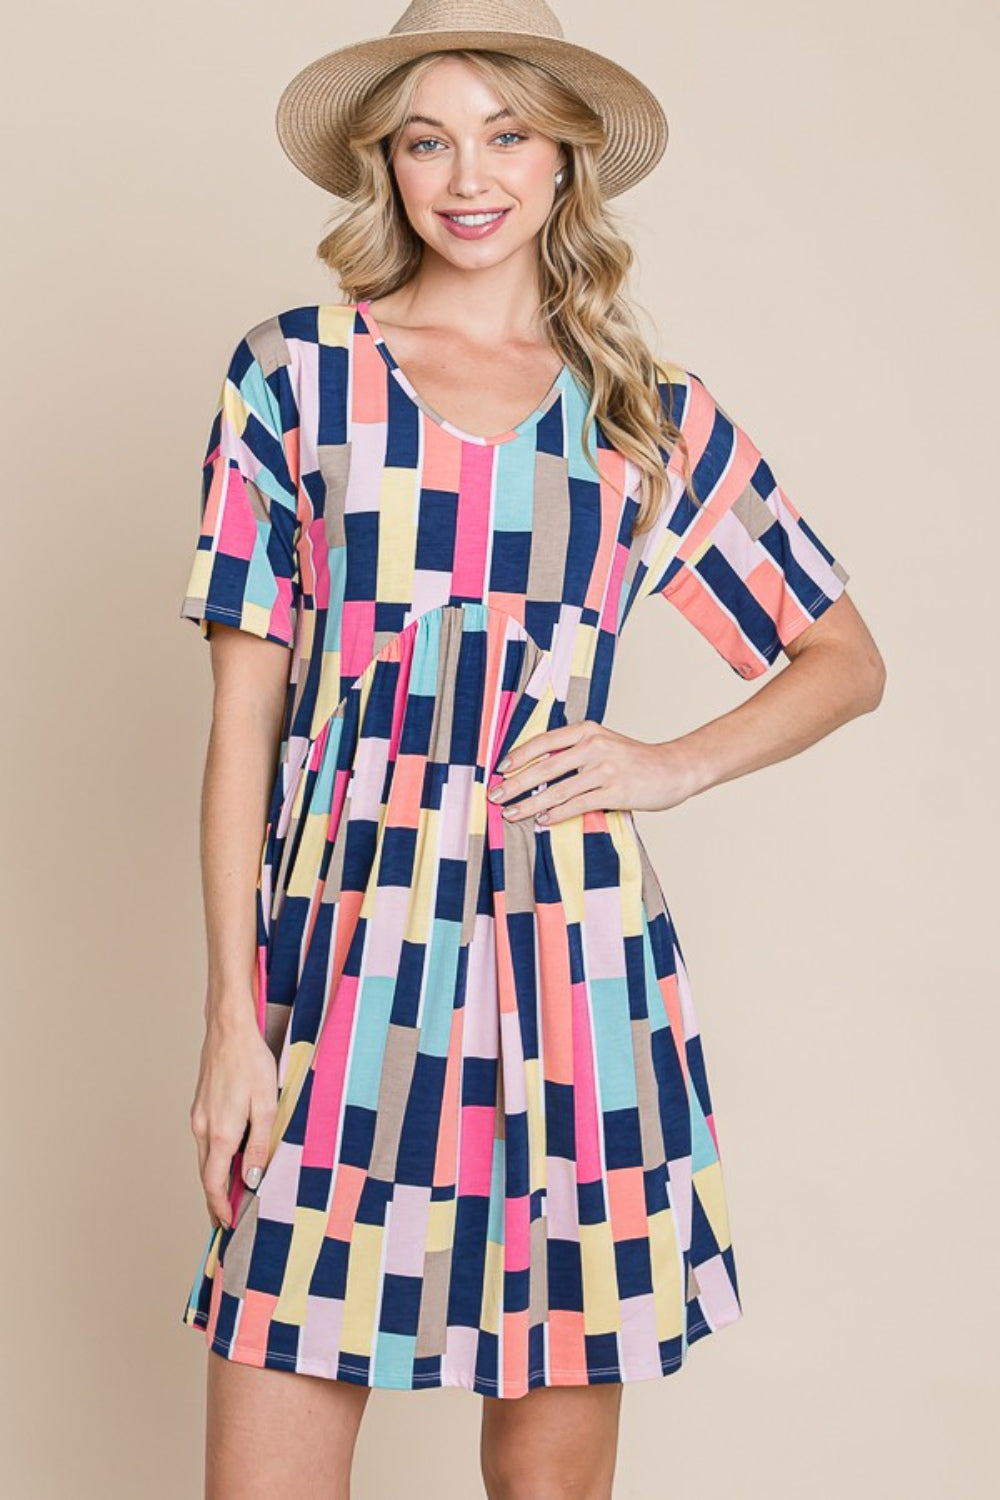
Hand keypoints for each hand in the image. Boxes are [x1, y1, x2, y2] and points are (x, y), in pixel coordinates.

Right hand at [189, 1005, 277, 1230]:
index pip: (213, 1183)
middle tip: (225, 1220)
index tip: (225, 1226)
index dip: (219, 1207)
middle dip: (215, 1200)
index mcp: (220, 1133)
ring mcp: (198, 1116)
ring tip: (231, 1196)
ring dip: (216, 1178)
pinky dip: (215, 1157)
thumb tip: (251, 1179)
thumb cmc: (252, 1062)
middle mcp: (202, 1128)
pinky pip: (206, 1140)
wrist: (229, 1029)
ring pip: (206, 1156)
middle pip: (206, 1173)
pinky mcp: (200, 1105)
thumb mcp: (265, 1105)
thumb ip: (258, 1145)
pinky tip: (229, 1159)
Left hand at [488, 720, 698, 825]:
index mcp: (588, 730)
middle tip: (495, 797)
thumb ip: (575, 751)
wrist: (674, 769)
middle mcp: (594, 746)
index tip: (499, 770)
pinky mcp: (615, 791)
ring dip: (530, 804)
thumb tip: (536, 770)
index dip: (518, 756)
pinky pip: (577, 805)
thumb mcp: (604, 743)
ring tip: (512, 814)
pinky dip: (556, 815)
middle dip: (515, 784)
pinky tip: (541, 822)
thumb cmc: (634, 760)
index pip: (544, 742)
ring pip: (557, 790)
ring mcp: (605, 769)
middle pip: (545, 767)